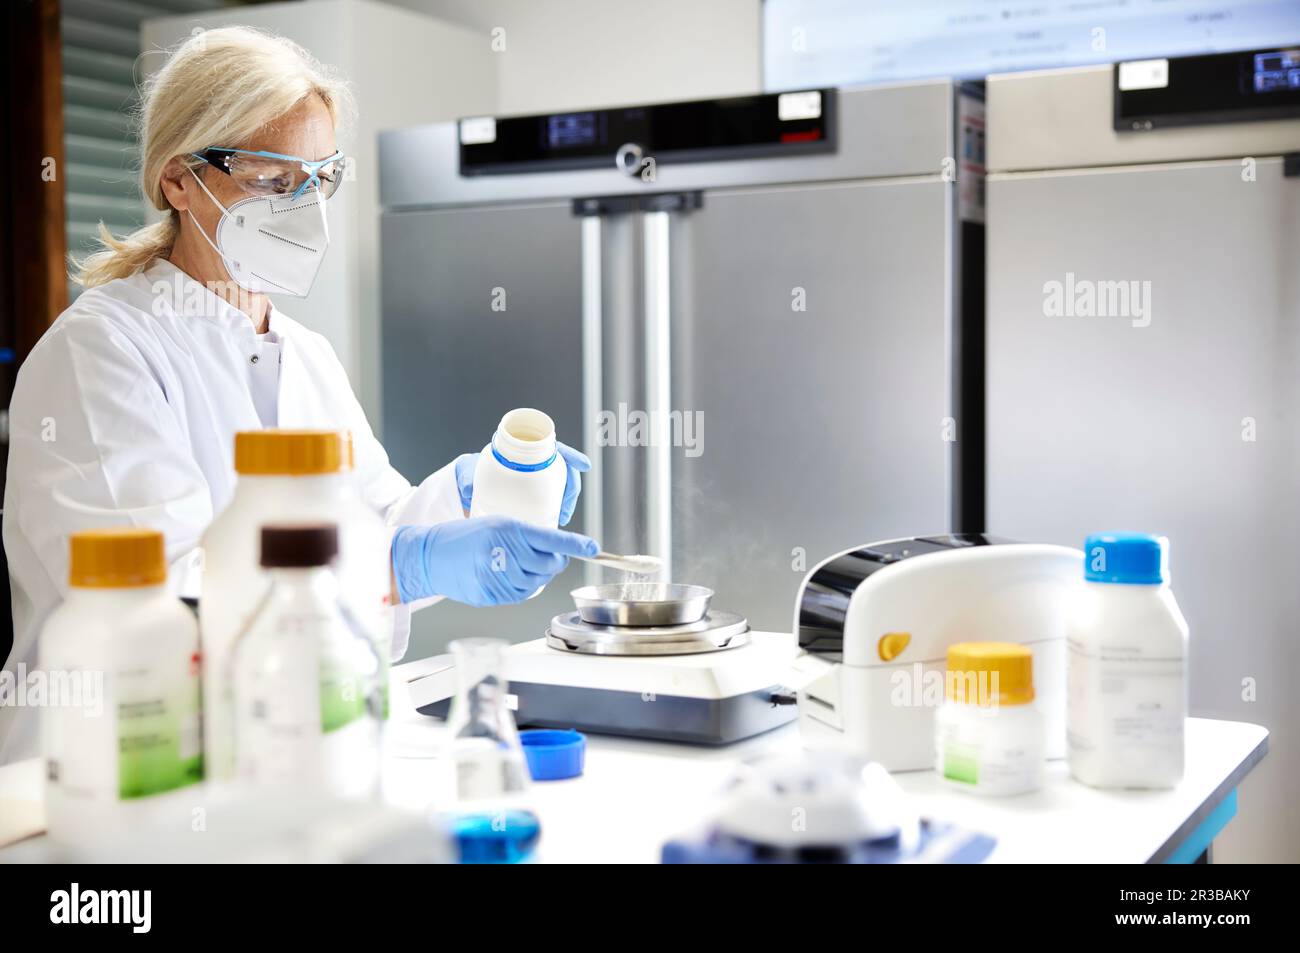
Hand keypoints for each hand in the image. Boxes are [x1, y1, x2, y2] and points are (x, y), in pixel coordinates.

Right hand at [391, 515, 597, 606]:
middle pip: (549, 564)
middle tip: (542, 555)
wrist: (430, 556)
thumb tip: (558, 550)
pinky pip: (521, 595)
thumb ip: (526, 535)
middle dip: (553, 561)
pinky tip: (509, 577)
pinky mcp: (491, 594)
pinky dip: (522, 588)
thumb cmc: (464, 537)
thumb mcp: (496, 523)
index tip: (593, 547)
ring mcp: (497, 576)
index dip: (575, 544)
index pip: (551, 538)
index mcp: (508, 529)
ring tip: (518, 565)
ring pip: (538, 582)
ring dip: (536, 576)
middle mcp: (505, 552)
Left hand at [453, 442, 590, 525]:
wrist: (469, 483)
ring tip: (560, 518)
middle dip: (570, 489)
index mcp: (523, 448)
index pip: (554, 448)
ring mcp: (536, 477)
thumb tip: (469, 487)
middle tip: (564, 510)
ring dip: (566, 501)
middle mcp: (533, 461)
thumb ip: (468, 478)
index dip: (572, 456)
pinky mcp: (535, 492)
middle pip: (563, 470)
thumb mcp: (470, 471)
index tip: (584, 465)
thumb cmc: (473, 471)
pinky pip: (553, 497)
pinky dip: (558, 507)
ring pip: (561, 485)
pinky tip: (555, 519)